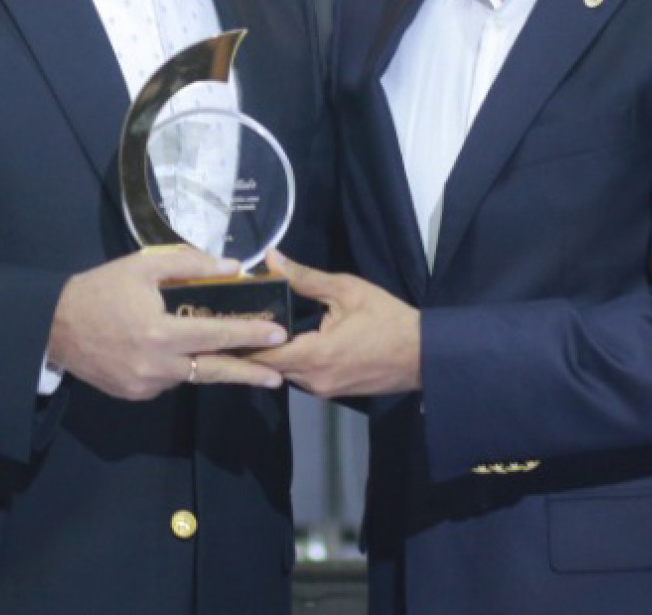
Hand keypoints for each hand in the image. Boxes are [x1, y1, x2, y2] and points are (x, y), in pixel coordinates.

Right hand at [48, 245, 288, 400]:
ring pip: (191, 376)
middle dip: (249, 373)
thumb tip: (233, 267)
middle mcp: (156, 366)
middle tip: (278, 376)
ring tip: (246, 366)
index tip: (277, 333)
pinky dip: (180, 368)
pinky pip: (168, 381)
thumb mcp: (143, 266)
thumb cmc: (101, 289)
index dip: (249, 334)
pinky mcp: (136, 395)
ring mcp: (146, 385)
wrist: (54, 326)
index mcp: (159, 332)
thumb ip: (190, 265)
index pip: (216, 334)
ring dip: (216, 369)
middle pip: (213, 371)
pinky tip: (182, 355)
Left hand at [250, 252, 420, 397]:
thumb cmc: (388, 318)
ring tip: (255, 324)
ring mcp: (322, 390)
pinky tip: (286, 338)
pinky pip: (300, 376)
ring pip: (283, 372)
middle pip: (267, 365)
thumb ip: (305, 277)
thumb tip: (270, 259)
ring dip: (270, 352)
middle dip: (251, 343)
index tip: (225, 316)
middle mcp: (312, 380)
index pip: (260, 353)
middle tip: (235, 317)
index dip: (240, 336)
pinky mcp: (332, 392)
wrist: (425, 355)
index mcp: (314, 355)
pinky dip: (290, 359)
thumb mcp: (347, 290)